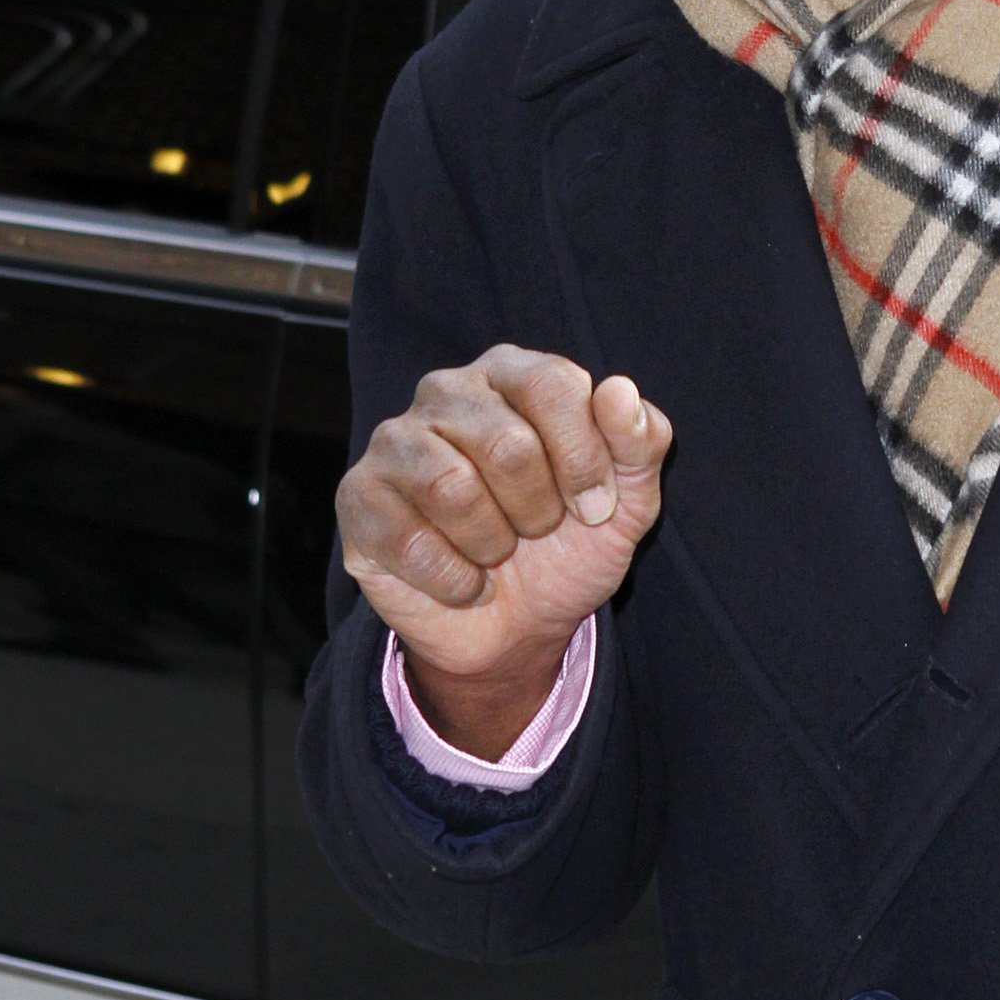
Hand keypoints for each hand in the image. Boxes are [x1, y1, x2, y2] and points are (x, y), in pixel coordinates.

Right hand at [338, 347, 671, 756]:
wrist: (519, 627)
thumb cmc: (569, 545)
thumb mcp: (628, 502)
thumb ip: (640, 442)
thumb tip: (618, 390)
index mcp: (514, 372)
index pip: (552, 385)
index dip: (583, 458)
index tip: (595, 508)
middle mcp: (447, 391)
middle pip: (505, 444)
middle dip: (538, 510)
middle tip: (537, 531)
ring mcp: (394, 440)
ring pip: (451, 488)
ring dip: (493, 543)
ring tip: (497, 550)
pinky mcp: (359, 496)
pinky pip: (409, 539)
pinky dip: (455, 579)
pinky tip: (464, 580)